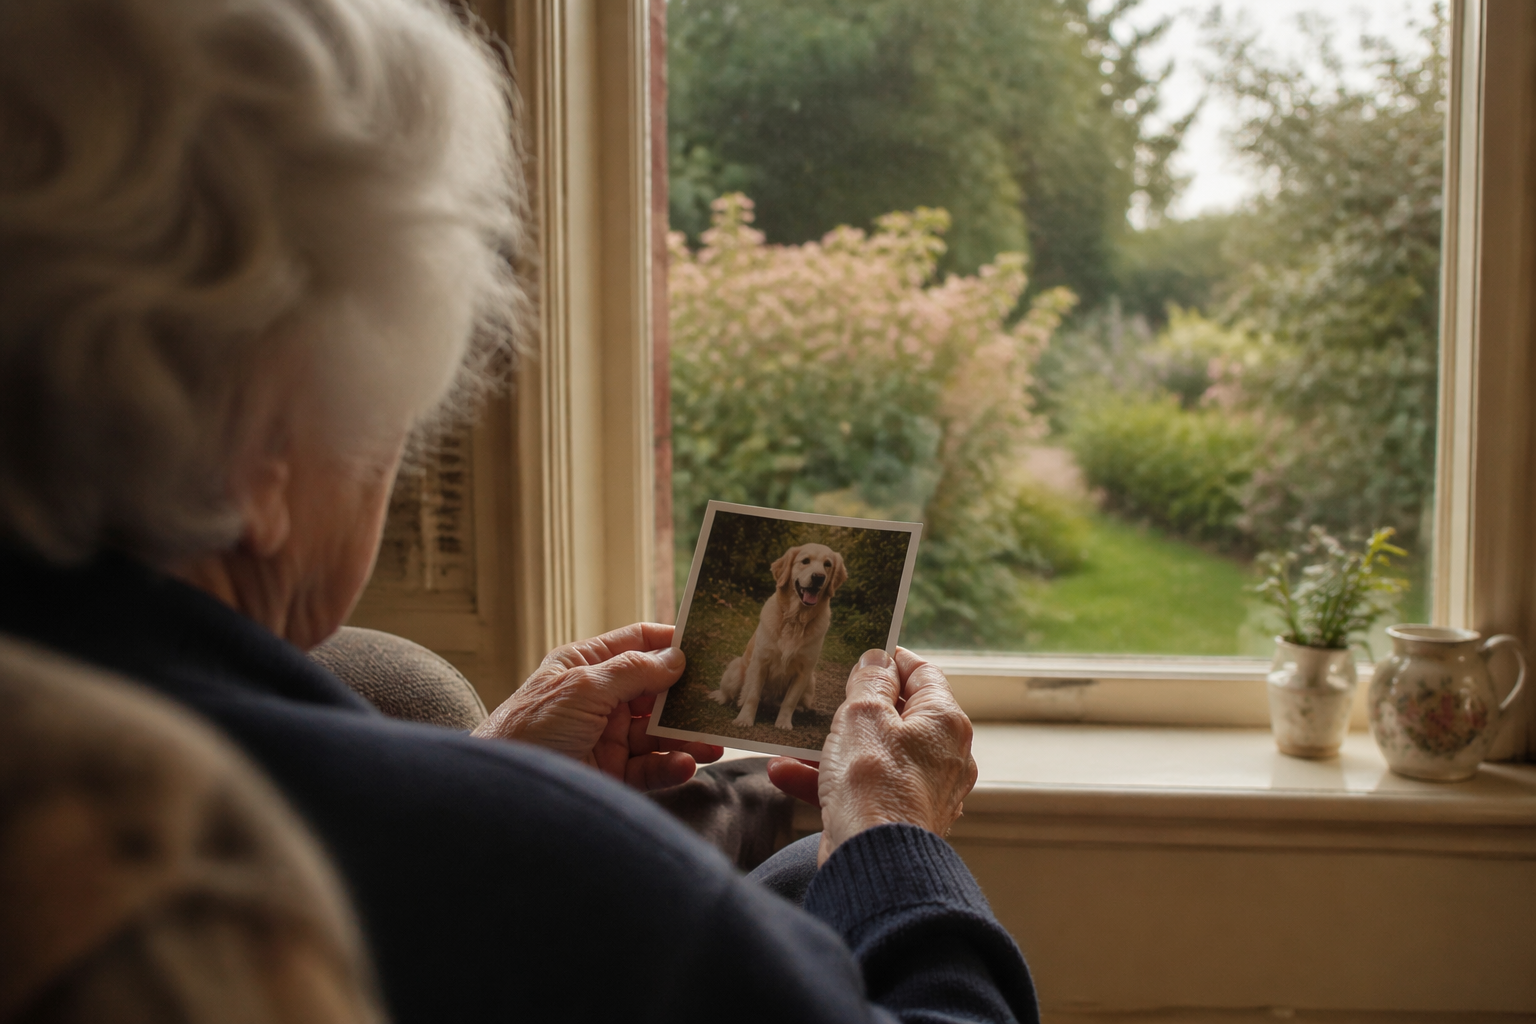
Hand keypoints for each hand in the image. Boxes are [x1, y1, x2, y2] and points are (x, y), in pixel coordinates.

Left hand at [473, 623, 722, 790]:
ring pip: (657, 732)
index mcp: (585, 666)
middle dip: (687, 698)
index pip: (637, 643)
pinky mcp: (611, 773)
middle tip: (721, 702)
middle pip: (655, 691)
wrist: (504, 795)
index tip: (709, 646)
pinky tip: (687, 764)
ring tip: (715, 742)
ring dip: (687, 736)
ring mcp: (606, 737)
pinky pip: (650, 767)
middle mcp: (599, 698)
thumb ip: (633, 671)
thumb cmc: (529, 729)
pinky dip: (671, 766)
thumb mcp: (583, 689)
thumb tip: (676, 657)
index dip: (671, 643)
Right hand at [766, 647, 976, 865]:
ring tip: (791, 743)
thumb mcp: (864, 714)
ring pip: (872, 754)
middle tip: (826, 701)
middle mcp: (943, 756)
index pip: (924, 674)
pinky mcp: (897, 818)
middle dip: (853, 709)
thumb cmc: (873, 784)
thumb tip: (878, 660)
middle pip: (897, 716)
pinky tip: (785, 774)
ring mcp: (921, 790)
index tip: (865, 656)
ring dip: (829, 747)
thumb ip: (870, 681)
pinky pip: (862, 788)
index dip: (891, 661)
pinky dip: (827, 780)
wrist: (874, 863)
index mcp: (945, 722)